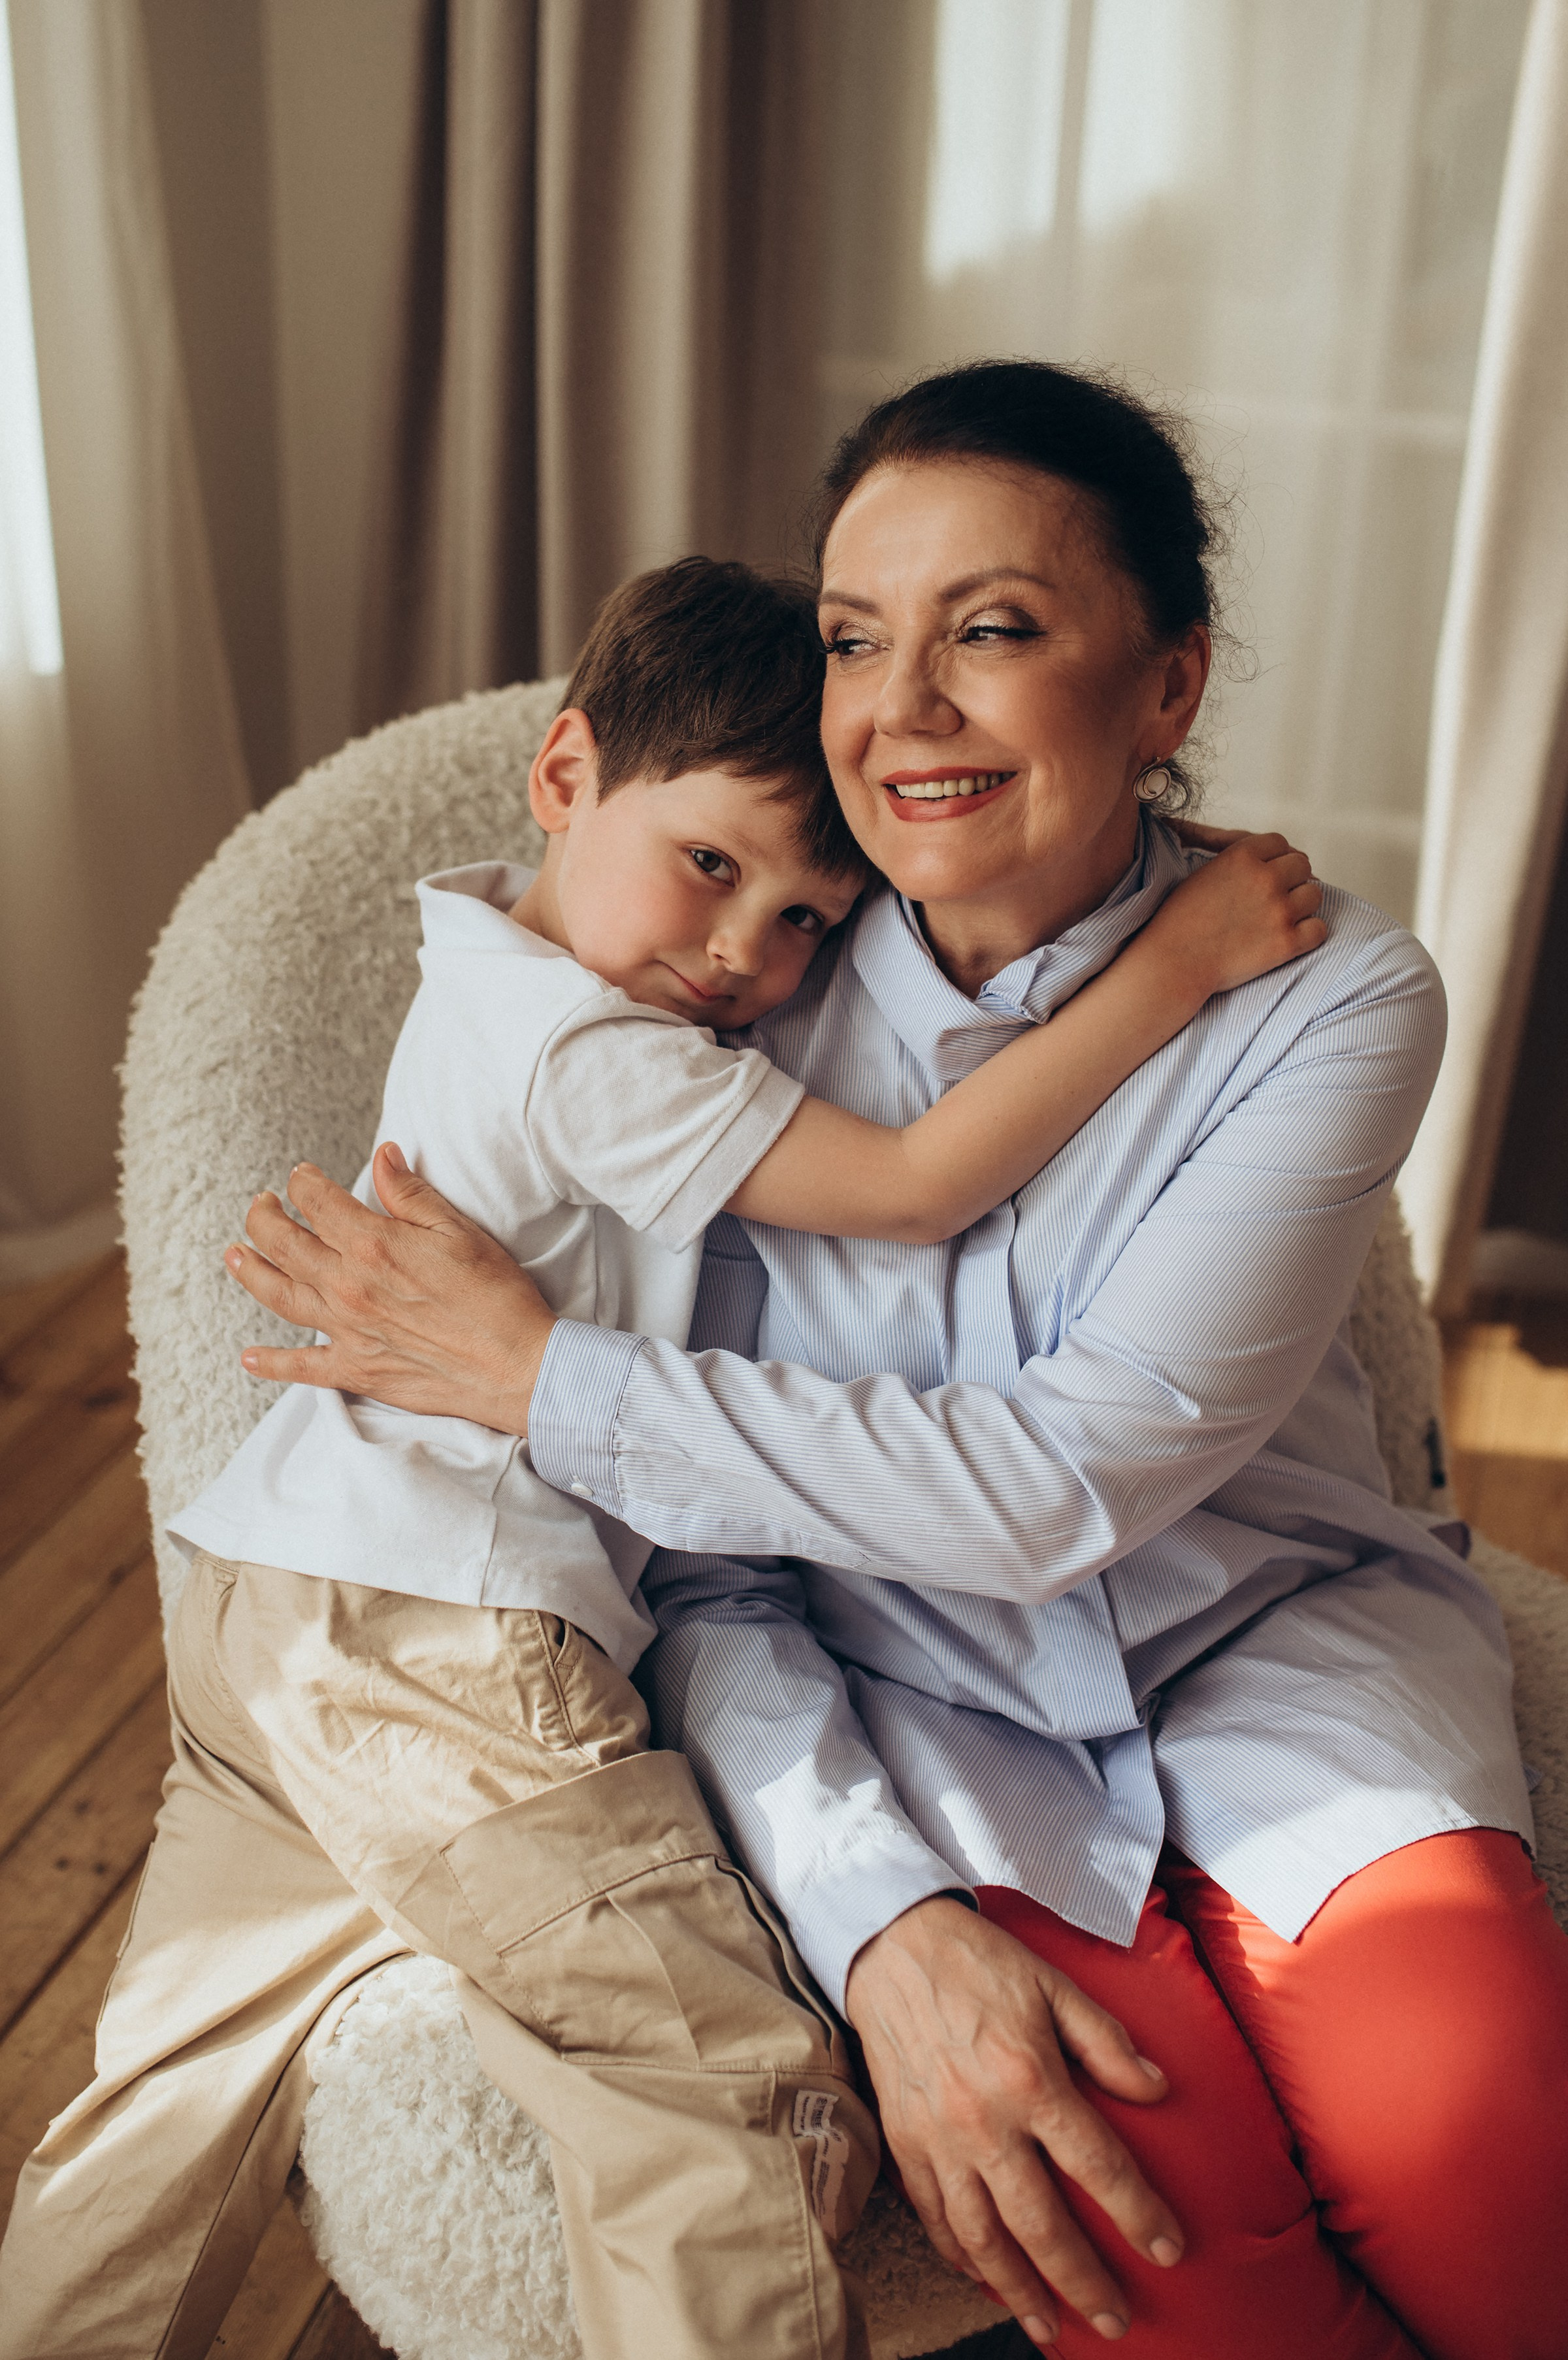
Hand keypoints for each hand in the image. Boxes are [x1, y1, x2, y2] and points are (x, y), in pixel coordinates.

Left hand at [226, 1144, 554, 1431]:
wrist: (517, 1367)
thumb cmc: (497, 1297)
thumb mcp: (460, 1231)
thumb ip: (412, 1194)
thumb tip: (383, 1155)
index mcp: (374, 1245)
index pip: (318, 1202)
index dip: (304, 1183)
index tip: (302, 1175)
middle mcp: (349, 1287)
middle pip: (284, 1245)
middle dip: (264, 1217)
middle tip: (261, 1205)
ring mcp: (347, 1331)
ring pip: (278, 1295)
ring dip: (249, 1271)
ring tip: (233, 1255)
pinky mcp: (357, 1370)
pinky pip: (301, 1367)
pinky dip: (270, 1364)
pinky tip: (249, 1358)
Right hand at [845, 1897, 1181, 2348]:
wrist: (892, 1946)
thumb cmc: (980, 1963)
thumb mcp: (1055, 1985)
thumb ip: (1107, 2042)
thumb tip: (1158, 2089)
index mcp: (1030, 2079)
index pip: (1097, 2166)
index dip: (1138, 2213)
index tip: (1168, 2250)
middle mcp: (984, 2122)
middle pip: (1040, 2225)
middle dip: (1083, 2282)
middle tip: (1115, 2321)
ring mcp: (939, 2139)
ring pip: (982, 2239)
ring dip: (1019, 2291)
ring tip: (1050, 2328)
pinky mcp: (906, 2143)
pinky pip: (934, 2217)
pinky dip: (959, 2257)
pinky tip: (982, 2279)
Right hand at [1146, 829, 1325, 997]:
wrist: (1173, 962)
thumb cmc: (1180, 920)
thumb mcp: (1203, 873)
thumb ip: (1237, 861)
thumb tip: (1268, 857)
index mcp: (1242, 855)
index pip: (1280, 843)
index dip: (1276, 858)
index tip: (1269, 874)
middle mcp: (1265, 878)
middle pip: (1302, 865)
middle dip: (1291, 879)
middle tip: (1276, 897)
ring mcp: (1279, 910)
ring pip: (1314, 895)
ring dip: (1301, 905)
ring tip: (1282, 918)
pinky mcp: (1286, 943)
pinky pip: (1319, 929)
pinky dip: (1309, 933)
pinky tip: (1291, 938)